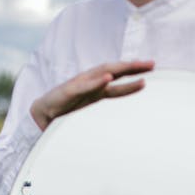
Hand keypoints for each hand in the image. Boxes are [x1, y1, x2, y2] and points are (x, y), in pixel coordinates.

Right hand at [30, 60, 154, 130]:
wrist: (42, 115)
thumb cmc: (67, 113)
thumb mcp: (91, 114)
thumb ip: (104, 115)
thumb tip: (126, 129)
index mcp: (97, 91)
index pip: (119, 81)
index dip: (135, 77)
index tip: (151, 72)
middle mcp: (91, 84)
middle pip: (115, 71)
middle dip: (133, 67)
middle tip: (151, 64)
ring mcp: (80, 85)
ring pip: (102, 73)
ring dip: (118, 68)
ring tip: (133, 65)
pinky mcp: (68, 91)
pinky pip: (84, 85)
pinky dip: (96, 81)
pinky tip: (107, 78)